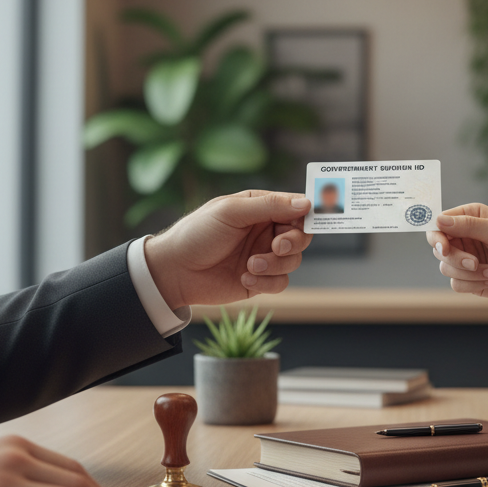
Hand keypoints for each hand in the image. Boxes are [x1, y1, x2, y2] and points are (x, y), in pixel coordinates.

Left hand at [143, 190, 312, 308]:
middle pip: (301, 235)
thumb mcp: (232, 212)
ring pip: (293, 261)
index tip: (313, 219)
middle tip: (277, 247)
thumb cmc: (198, 233)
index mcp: (260, 208)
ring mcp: (264, 256)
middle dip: (293, 242)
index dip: (308, 213)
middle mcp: (266, 231)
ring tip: (250, 265)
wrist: (174, 271)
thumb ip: (270, 206)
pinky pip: (281, 282)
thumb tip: (306, 204)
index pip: (296, 208)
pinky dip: (267, 281)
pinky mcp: (259, 280)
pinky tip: (244, 277)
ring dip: (275, 264)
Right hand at [426, 202, 487, 326]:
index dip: (437, 235)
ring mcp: (465, 259)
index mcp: (470, 218)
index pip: (440, 223)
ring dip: (468, 273)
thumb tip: (439, 220)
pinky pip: (456, 284)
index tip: (444, 247)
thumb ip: (469, 225)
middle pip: (438, 247)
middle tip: (473, 263)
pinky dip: (473, 284)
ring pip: (445, 267)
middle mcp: (464, 237)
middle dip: (455, 258)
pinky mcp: (469, 279)